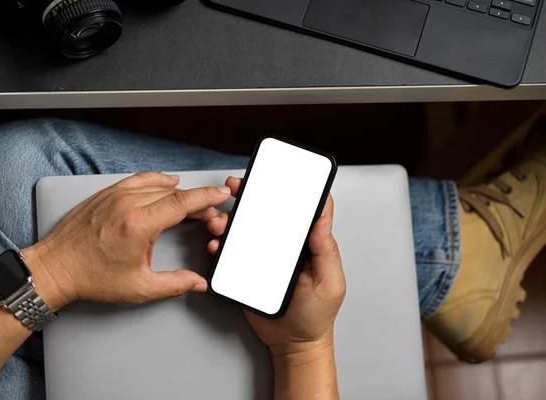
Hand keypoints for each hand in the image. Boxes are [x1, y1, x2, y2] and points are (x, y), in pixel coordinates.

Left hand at [23, 173, 230, 309]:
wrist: (54, 268)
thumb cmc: (90, 277)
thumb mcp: (138, 288)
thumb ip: (174, 284)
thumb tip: (197, 282)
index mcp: (138, 225)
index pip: (182, 203)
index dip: (206, 197)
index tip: (221, 194)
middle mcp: (127, 204)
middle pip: (173, 194)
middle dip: (196, 201)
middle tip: (208, 213)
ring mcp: (114, 196)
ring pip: (156, 185)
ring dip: (178, 192)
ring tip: (191, 202)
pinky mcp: (105, 194)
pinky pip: (137, 180)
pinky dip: (155, 180)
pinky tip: (165, 182)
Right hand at [205, 177, 345, 357]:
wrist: (292, 343)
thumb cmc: (316, 315)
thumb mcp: (330, 284)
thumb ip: (327, 252)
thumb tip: (322, 220)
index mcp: (306, 243)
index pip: (302, 209)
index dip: (293, 188)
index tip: (280, 175)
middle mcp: (284, 244)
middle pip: (268, 211)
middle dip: (250, 195)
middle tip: (236, 186)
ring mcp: (264, 255)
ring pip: (245, 228)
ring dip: (229, 218)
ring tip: (219, 222)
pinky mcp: (247, 268)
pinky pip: (232, 251)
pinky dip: (220, 244)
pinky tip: (216, 243)